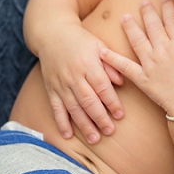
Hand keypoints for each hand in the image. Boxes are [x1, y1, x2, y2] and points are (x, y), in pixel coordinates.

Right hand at [38, 26, 124, 142]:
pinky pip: (56, 108)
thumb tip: (122, 82)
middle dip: (99, 118)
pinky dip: (61, 122)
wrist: (52, 34)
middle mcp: (74, 76)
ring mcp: (61, 83)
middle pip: (88, 100)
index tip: (120, 114)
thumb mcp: (99, 46)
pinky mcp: (51, 88)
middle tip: (110, 131)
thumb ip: (111, 64)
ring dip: (84, 125)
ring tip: (95, 139)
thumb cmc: (81, 40)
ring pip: (73, 108)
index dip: (111, 102)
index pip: (102, 86)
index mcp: (88, 64)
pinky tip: (68, 135)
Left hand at [101, 0, 173, 116]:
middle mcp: (164, 50)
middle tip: (142, 2)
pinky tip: (103, 51)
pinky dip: (113, 59)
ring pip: (137, 40)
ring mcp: (151, 63)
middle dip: (147, 12)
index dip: (167, 8)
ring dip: (130, 27)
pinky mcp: (142, 78)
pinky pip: (125, 66)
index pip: (172, 19)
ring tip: (124, 17)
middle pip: (153, 25)